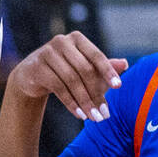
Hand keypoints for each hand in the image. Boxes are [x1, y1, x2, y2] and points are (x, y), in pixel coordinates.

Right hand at [9, 32, 126, 121]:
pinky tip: (79, 114)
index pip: (96, 55)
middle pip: (84, 69)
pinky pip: (58, 86)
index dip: (108, 71)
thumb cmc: (64, 71)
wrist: (32, 76)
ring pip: (71, 80)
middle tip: (104, 114)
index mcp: (77, 39)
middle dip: (96, 93)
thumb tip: (125, 63)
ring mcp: (47, 53)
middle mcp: (61, 42)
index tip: (118, 86)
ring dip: (85, 101)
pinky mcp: (37, 67)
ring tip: (94, 118)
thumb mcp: (85, 69)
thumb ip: (103, 66)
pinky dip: (71, 102)